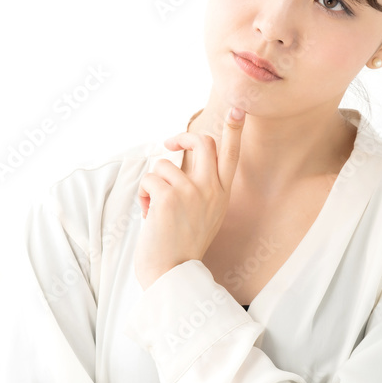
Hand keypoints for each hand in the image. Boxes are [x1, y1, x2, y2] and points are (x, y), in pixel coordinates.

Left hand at [133, 107, 246, 289]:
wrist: (171, 275)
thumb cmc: (180, 245)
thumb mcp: (201, 214)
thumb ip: (198, 188)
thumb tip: (177, 158)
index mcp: (222, 194)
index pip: (231, 155)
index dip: (234, 129)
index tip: (237, 108)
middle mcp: (212, 190)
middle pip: (201, 142)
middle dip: (181, 136)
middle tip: (169, 143)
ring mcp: (192, 192)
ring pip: (165, 164)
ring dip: (154, 183)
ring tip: (156, 209)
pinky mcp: (170, 197)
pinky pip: (149, 179)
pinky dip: (144, 196)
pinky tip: (150, 216)